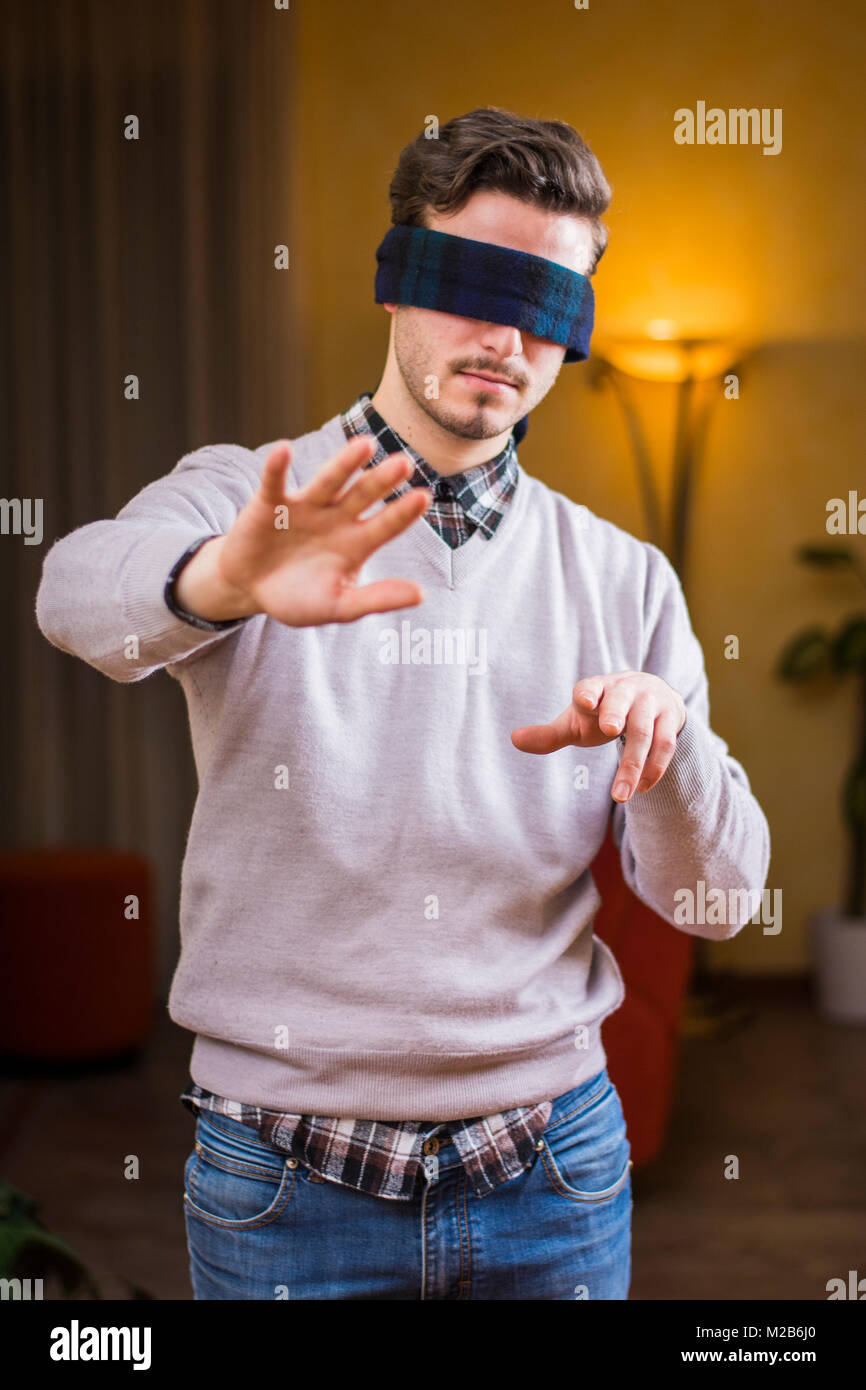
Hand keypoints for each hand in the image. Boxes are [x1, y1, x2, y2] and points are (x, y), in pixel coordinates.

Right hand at [180, 435, 431, 626]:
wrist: (251, 589)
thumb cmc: (298, 598)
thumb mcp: (338, 606)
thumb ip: (376, 599)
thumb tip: (422, 595)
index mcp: (356, 542)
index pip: (386, 525)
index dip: (402, 513)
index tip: (423, 498)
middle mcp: (336, 517)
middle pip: (363, 495)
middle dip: (382, 480)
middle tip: (404, 464)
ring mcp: (305, 506)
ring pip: (328, 481)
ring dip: (344, 464)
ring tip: (364, 445)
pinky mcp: (270, 503)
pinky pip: (275, 481)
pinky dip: (277, 466)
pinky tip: (284, 449)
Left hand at [511, 671, 686, 800]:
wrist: (654, 696)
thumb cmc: (604, 711)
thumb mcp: (577, 721)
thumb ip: (549, 734)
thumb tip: (514, 740)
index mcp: (597, 688)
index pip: (590, 687)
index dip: (587, 693)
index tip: (583, 702)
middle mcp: (626, 690)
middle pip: (621, 702)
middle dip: (615, 714)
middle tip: (609, 730)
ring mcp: (651, 703)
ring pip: (644, 733)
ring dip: (633, 764)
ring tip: (619, 796)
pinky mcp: (670, 719)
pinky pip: (665, 745)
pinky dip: (654, 768)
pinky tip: (641, 789)